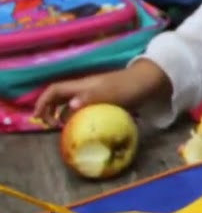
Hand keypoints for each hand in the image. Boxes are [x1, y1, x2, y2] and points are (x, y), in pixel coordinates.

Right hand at [33, 60, 171, 121]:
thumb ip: (91, 98)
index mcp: (83, 85)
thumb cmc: (131, 86)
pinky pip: (87, 109)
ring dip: (65, 115)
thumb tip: (71, 105)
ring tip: (65, 130)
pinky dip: (82, 118)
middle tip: (51, 127)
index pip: (54, 90)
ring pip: (72, 104)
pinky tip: (86, 129)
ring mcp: (96, 95)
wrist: (153, 82)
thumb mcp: (112, 93)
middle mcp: (86, 89)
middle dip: (50, 110)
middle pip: (60, 97)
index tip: (36, 117)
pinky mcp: (106, 101)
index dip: (42, 102)